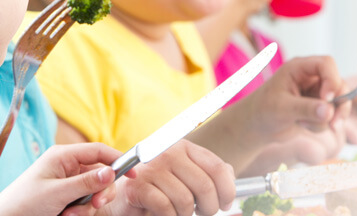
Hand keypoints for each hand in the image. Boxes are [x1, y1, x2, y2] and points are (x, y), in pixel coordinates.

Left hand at [0, 142, 130, 215]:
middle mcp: (67, 166)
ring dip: (87, 207)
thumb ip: (85, 182)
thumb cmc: (24, 203)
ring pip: (94, 192)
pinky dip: (80, 212)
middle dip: (101, 191)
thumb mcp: (57, 193)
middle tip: (95, 205)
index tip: (134, 173)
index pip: (98, 150)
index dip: (118, 159)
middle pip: (101, 174)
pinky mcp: (66, 197)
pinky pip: (85, 203)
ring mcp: (67, 182)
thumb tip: (111, 171)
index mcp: (62, 156)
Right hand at [100, 140, 234, 215]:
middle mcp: (168, 152)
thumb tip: (231, 180)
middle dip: (209, 207)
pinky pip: (165, 207)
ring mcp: (151, 167)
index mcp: (184, 147)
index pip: (217, 167)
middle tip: (203, 213)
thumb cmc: (161, 190)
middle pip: (204, 185)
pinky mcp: (138, 186)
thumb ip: (208, 175)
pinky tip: (167, 214)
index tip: (226, 203)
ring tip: (180, 213)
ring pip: (185, 199)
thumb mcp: (187, 178)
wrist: (126, 200)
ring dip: (186, 214)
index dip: (227, 190)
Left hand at [235, 56, 345, 144]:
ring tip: (306, 125)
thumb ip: (305, 109)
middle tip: (333, 123)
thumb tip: (329, 112)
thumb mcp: (282, 108)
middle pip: (339, 84)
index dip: (332, 79)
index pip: (326, 63)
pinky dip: (321, 125)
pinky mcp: (320, 108)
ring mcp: (317, 93)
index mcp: (299, 68)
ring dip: (329, 118)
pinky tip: (303, 125)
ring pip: (339, 102)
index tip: (327, 98)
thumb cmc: (263, 110)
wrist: (257, 126)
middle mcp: (311, 78)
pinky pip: (332, 116)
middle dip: (339, 104)